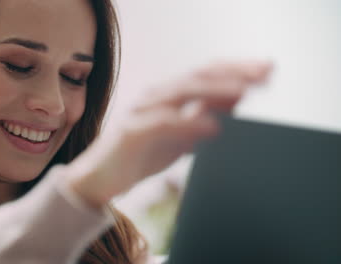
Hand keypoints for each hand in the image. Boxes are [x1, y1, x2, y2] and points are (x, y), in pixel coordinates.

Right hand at [67, 61, 271, 207]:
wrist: (100, 178)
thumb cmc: (141, 155)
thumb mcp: (180, 137)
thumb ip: (204, 118)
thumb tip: (238, 99)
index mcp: (168, 96)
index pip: (205, 74)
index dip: (236, 69)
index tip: (266, 71)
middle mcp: (155, 97)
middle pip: (198, 76)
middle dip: (233, 72)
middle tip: (265, 73)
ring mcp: (141, 111)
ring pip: (181, 91)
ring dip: (214, 89)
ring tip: (245, 88)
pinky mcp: (131, 131)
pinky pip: (163, 123)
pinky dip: (189, 123)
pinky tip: (213, 127)